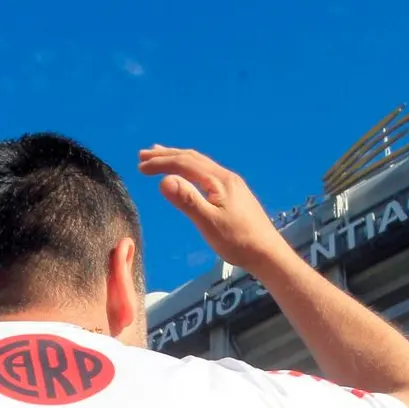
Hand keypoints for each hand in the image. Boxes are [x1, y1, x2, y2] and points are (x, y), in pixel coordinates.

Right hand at [138, 145, 293, 273]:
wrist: (267, 253)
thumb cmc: (238, 241)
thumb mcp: (209, 222)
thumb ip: (187, 201)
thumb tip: (164, 180)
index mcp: (218, 180)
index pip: (185, 163)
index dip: (161, 163)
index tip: (140, 166)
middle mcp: (225, 177)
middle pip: (192, 158)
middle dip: (167, 155)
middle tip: (143, 154)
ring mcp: (231, 185)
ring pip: (200, 164)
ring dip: (178, 159)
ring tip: (161, 156)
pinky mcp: (233, 194)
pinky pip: (205, 173)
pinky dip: (189, 169)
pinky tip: (187, 176)